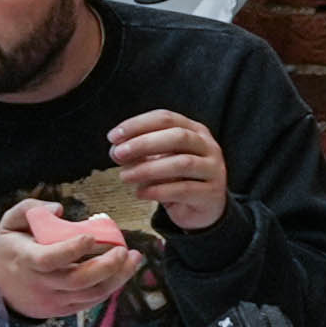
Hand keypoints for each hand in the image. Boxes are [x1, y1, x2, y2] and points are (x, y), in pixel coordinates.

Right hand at [0, 197, 141, 320]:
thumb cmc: (9, 251)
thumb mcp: (8, 224)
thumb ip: (29, 209)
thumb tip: (59, 208)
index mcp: (26, 260)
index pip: (49, 259)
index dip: (71, 249)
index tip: (91, 236)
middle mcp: (42, 284)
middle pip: (78, 280)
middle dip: (106, 266)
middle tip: (123, 249)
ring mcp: (55, 300)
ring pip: (91, 293)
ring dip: (117, 278)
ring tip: (134, 259)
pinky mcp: (65, 309)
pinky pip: (92, 301)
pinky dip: (110, 287)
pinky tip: (122, 272)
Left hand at [107, 108, 229, 233]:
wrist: (201, 208)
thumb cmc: (176, 178)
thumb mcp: (157, 160)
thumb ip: (138, 152)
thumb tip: (115, 150)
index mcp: (194, 130)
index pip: (166, 118)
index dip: (137, 125)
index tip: (112, 137)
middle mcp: (208, 146)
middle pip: (178, 137)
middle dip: (143, 143)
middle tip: (117, 154)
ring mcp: (213, 170)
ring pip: (182, 163)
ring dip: (148, 169)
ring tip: (124, 176)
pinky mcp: (211, 193)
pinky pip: (184, 190)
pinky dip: (158, 191)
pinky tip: (141, 193)